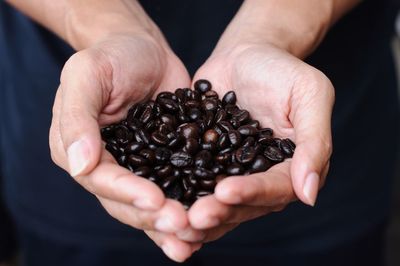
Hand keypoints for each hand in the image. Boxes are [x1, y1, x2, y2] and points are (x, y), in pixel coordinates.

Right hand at [49, 33, 200, 261]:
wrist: (143, 48)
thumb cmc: (112, 55)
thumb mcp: (88, 75)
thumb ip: (77, 117)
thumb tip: (78, 165)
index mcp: (77, 149)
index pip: (100, 179)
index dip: (127, 193)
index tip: (155, 202)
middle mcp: (106, 164)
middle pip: (125, 201)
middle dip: (153, 217)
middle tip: (182, 225)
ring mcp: (136, 166)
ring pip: (150, 204)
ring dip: (169, 224)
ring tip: (193, 238)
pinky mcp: (163, 162)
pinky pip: (173, 188)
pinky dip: (185, 207)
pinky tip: (203, 227)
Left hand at [185, 42, 333, 240]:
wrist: (246, 55)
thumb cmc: (281, 70)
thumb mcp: (309, 94)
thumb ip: (315, 141)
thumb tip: (309, 194)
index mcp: (291, 167)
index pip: (275, 188)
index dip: (251, 193)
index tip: (224, 192)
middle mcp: (260, 176)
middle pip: (242, 204)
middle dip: (218, 212)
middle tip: (192, 219)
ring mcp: (229, 171)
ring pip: (215, 200)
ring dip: (195, 214)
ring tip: (171, 222)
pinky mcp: (205, 162)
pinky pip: (191, 180)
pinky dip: (178, 194)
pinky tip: (158, 202)